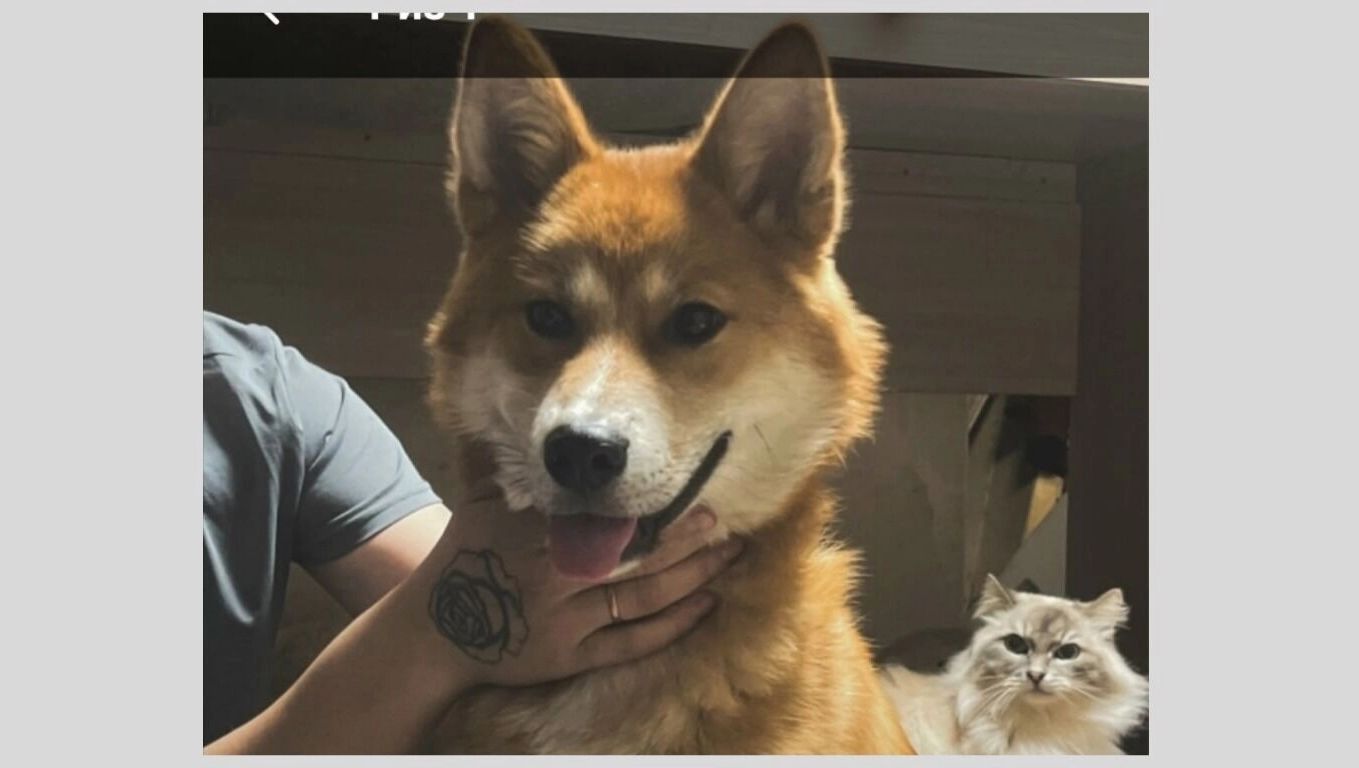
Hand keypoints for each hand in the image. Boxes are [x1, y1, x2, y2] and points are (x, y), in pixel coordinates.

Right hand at [424, 482, 741, 688]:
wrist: (434, 630)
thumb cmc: (464, 555)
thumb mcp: (480, 498)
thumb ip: (509, 457)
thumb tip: (532, 410)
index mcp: (535, 530)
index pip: (601, 511)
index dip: (644, 500)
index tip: (680, 480)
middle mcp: (554, 574)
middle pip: (633, 553)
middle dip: (682, 535)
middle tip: (720, 517)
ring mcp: (566, 619)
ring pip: (642, 597)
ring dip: (690, 576)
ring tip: (727, 554)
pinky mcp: (571, 657)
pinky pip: (631, 643)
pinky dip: (671, 626)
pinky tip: (705, 605)